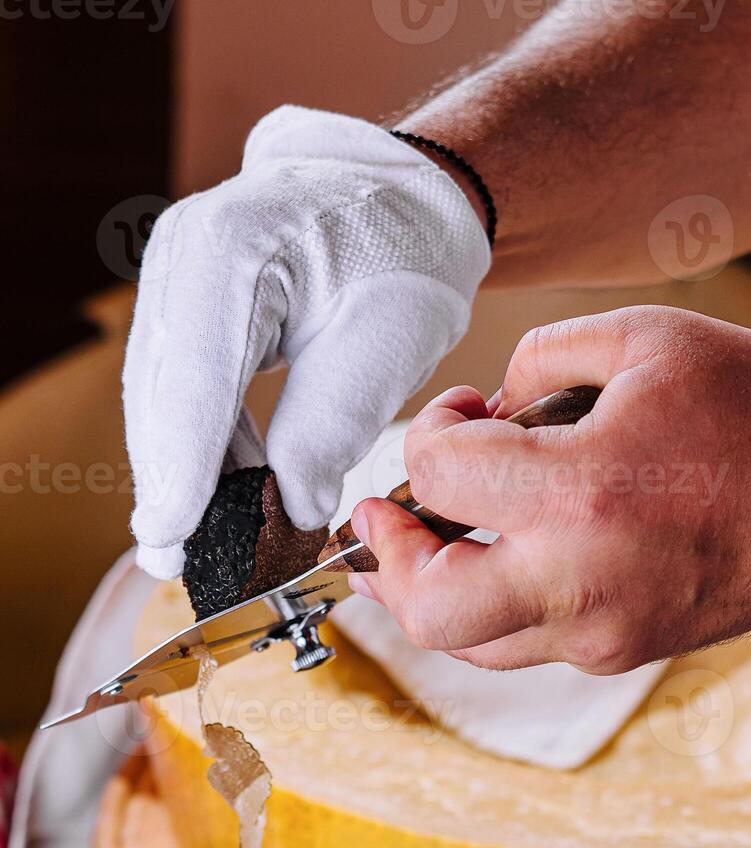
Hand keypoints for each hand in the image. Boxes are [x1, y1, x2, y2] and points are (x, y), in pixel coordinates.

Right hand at [123, 106, 489, 577]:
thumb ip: (324, 434)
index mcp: (232, 248)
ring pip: (165, 392)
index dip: (180, 473)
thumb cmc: (406, 258)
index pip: (194, 382)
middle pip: (164, 392)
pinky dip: (203, 437)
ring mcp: (179, 270)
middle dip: (173, 483)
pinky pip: (184, 379)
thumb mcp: (381, 349)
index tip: (171, 546)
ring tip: (211, 535)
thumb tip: (285, 514)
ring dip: (186, 467)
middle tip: (184, 562)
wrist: (405, 203)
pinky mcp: (189, 295)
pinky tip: (225, 484)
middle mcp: (185, 251)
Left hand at [348, 306, 750, 672]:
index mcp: (581, 492)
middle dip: (386, 558)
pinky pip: (521, 642)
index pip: (440, 476)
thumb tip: (490, 407)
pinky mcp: (620, 650)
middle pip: (429, 609)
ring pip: (468, 642)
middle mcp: (580, 582)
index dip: (425, 435)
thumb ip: (543, 355)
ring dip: (426, 590)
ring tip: (418, 542)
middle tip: (378, 518)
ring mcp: (601, 632)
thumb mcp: (650, 341)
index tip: (456, 415)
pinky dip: (486, 604)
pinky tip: (492, 558)